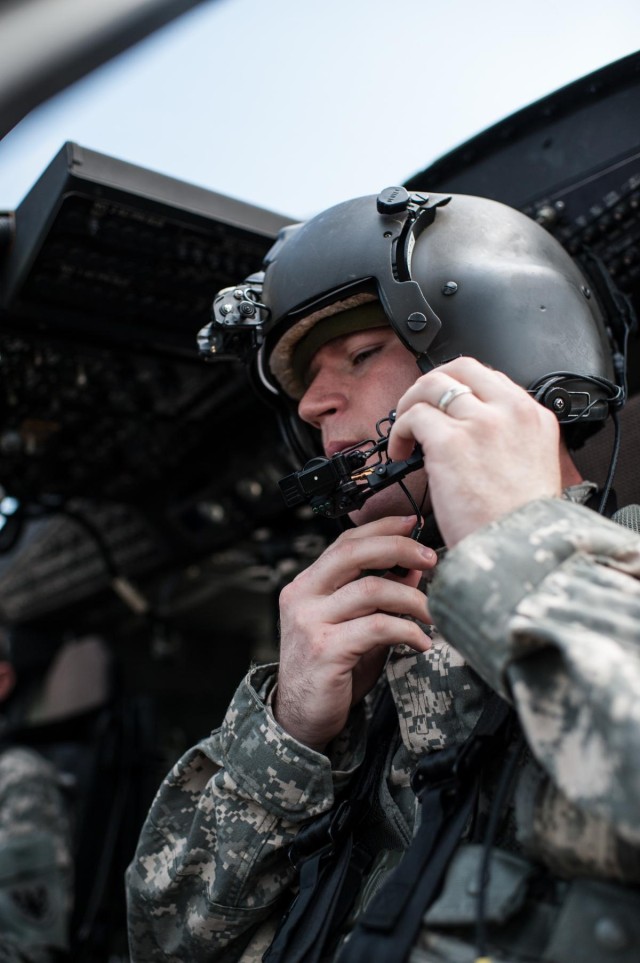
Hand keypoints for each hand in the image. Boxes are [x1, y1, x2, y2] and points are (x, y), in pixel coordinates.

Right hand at [274, 515, 436, 749]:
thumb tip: (413, 566)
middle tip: (431, 559)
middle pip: (354, 554)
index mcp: (306, 585)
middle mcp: (302, 597)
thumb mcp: (355, 625)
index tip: (414, 524)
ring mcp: (310, 622)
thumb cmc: (330, 671)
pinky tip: (421, 642)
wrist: (301, 718)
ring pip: (372, 590)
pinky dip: (408, 631)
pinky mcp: (325, 649)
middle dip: (399, 548)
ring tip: (433, 614)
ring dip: (412, 599)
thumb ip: (379, 596)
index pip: (345, 543)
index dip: (382, 528)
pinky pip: (378, 627)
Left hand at [388, 357, 563, 546]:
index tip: (444, 406)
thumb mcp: (533, 468)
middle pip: (460, 368)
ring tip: (405, 435)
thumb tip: (471, 435)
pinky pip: (412, 416)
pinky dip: (398, 432)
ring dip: (409, 405)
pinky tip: (400, 453)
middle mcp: (510, 411)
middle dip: (431, 385)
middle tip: (417, 409)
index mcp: (533, 417)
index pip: (490, 378)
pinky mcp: (450, 441)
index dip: (459, 388)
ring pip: (431, 386)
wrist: (519, 551)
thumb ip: (509, 441)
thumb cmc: (521, 524)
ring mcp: (480, 422)